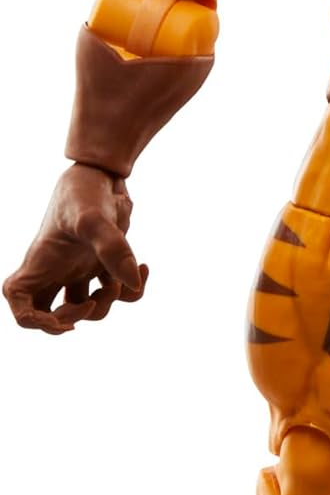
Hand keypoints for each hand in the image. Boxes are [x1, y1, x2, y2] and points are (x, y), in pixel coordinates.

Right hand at [4, 164, 146, 332]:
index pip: (20, 303)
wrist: (102, 173)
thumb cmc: (86, 193)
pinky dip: (133, 289)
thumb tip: (133, 284)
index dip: (34, 322)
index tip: (60, 320)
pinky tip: (144, 268)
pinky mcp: (102, 264)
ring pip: (86, 307)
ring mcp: (78, 268)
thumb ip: (113, 250)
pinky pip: (117, 291)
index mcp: (40, 263)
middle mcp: (56, 269)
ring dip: (106, 304)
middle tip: (90, 303)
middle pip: (51, 314)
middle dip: (73, 318)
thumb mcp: (95, 219)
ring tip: (118, 285)